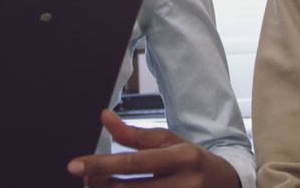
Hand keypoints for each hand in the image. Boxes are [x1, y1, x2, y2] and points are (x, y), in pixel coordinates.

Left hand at [67, 110, 239, 187]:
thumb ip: (134, 134)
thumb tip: (104, 117)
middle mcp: (184, 186)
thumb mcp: (168, 141)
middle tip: (86, 177)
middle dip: (100, 184)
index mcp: (183, 158)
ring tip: (100, 185)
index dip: (101, 164)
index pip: (134, 163)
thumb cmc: (192, 160)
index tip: (74, 166)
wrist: (225, 185)